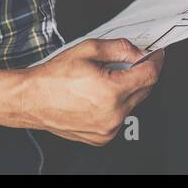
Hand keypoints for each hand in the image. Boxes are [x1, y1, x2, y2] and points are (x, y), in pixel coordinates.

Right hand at [11, 39, 164, 144]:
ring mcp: (108, 129)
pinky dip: (117, 105)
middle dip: (140, 74)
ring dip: (127, 90)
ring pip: (133, 104)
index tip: (156, 54)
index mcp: (111, 91)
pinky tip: (99, 96)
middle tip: (127, 63)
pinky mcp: (102, 138)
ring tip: (105, 81)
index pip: (149, 75)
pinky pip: (120, 118)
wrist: (31, 99)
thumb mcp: (89, 50)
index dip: (155, 61)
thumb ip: (120, 48)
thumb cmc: (54, 77)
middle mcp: (112, 114)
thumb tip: (138, 51)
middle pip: (144, 90)